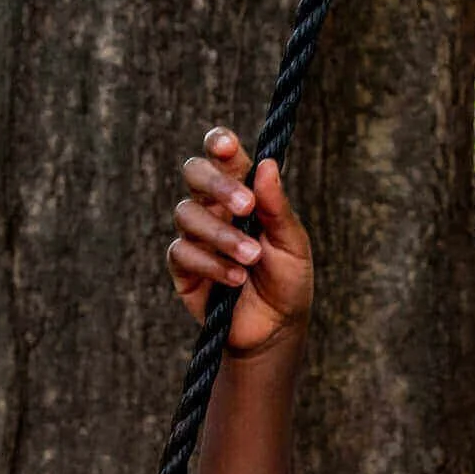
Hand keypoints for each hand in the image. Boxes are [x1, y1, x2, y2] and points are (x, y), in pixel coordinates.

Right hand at [169, 127, 313, 356]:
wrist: (276, 330)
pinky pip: (183, 252)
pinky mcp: (183, 267)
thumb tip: (267, 164)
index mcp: (243, 192)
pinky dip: (211, 264)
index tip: (227, 147)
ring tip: (251, 259)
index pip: (223, 156)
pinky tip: (236, 279)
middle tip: (246, 206)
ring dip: (222, 235)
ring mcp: (196, 235)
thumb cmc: (288, 280)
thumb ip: (277, 206)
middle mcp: (214, 207)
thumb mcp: (292, 243)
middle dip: (217, 185)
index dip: (219, 144)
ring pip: (187, 214)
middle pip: (194, 173)